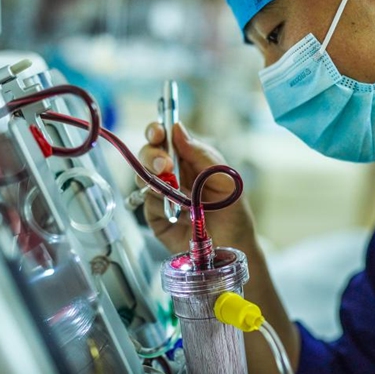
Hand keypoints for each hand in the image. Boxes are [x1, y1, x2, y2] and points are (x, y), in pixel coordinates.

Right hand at [137, 122, 256, 254]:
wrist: (232, 245)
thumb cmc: (232, 209)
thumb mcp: (223, 177)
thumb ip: (200, 153)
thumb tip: (177, 128)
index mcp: (188, 158)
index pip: (165, 138)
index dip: (156, 131)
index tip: (158, 133)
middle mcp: (171, 173)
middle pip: (147, 155)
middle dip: (152, 156)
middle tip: (165, 166)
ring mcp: (161, 194)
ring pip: (142, 177)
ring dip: (156, 181)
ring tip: (178, 193)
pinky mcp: (155, 216)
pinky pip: (147, 204)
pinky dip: (161, 205)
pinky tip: (179, 213)